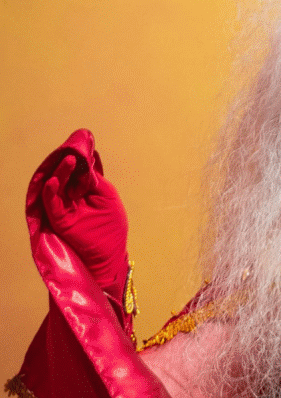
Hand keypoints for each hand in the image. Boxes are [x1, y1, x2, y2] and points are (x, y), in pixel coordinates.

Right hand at [28, 129, 128, 294]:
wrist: (109, 256)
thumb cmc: (111, 228)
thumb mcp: (108, 197)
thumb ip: (95, 179)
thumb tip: (87, 159)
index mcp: (84, 190)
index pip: (78, 169)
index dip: (80, 156)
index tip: (82, 141)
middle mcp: (71, 195)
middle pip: (66, 174)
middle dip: (69, 160)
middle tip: (72, 147)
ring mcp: (63, 206)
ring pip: (57, 184)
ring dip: (61, 172)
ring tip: (68, 160)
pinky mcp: (59, 218)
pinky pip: (51, 202)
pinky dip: (51, 191)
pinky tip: (55, 181)